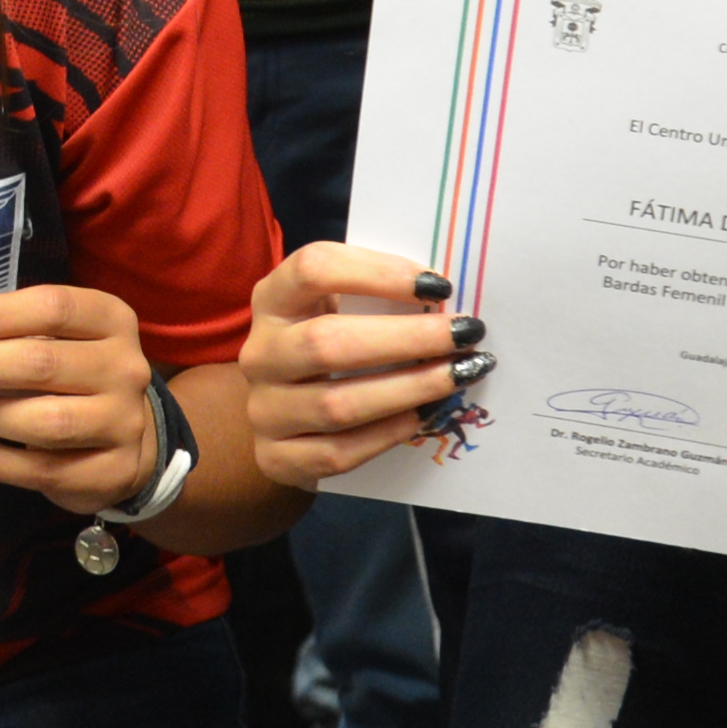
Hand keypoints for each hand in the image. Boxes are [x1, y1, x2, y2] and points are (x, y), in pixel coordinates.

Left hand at [0, 282, 161, 510]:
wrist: (127, 437)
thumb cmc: (74, 375)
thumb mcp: (63, 338)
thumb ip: (17, 332)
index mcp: (111, 321)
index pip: (52, 308)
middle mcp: (125, 369)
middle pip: (42, 362)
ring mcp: (123, 422)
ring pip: (47, 420)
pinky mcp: (112, 471)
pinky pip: (44, 469)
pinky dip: (2, 460)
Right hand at [237, 245, 480, 483]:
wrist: (281, 414)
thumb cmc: (325, 345)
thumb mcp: (335, 308)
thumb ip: (376, 298)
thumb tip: (444, 297)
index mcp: (273, 300)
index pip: (313, 269)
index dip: (377, 273)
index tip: (438, 285)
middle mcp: (260, 353)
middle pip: (327, 343)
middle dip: (408, 338)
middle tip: (466, 334)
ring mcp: (263, 410)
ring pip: (337, 405)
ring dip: (410, 389)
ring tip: (460, 375)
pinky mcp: (274, 458)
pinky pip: (337, 453)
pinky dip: (387, 434)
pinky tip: (425, 416)